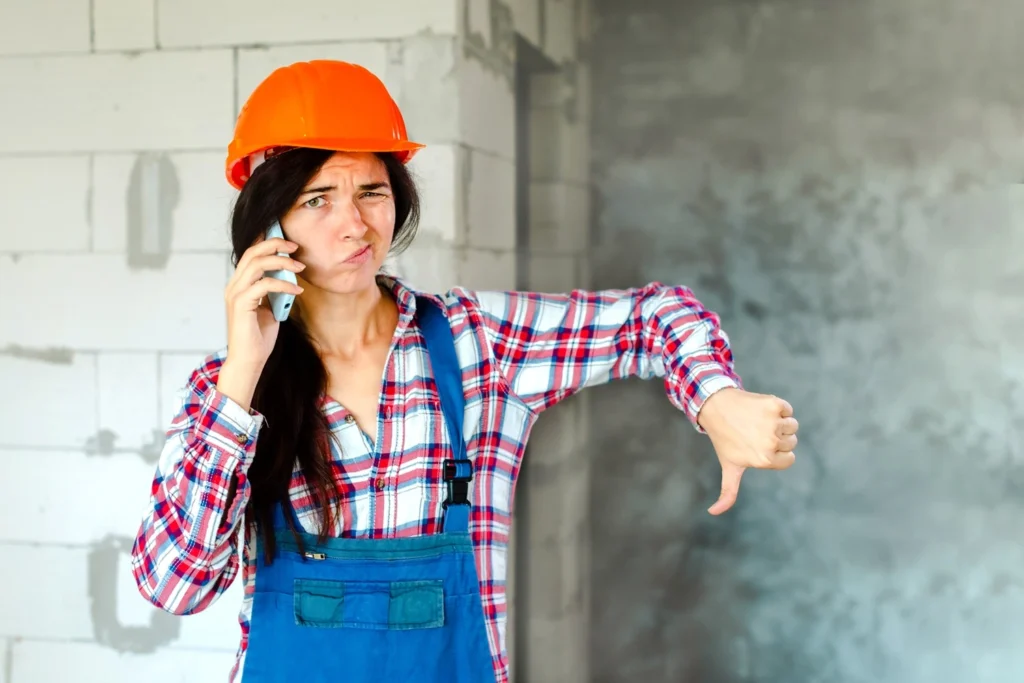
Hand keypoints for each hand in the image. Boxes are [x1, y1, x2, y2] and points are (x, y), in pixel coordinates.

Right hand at [217, 236, 304, 408]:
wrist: (249, 360)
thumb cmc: (259, 337)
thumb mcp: (270, 308)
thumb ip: (275, 291)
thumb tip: (289, 276)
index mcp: (239, 285)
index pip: (251, 254)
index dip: (268, 243)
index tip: (289, 242)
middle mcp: (234, 286)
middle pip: (252, 253)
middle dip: (275, 245)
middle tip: (295, 247)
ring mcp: (235, 294)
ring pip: (257, 264)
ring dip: (282, 262)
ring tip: (300, 267)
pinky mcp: (240, 304)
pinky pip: (264, 285)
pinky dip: (283, 285)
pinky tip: (296, 291)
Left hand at [696, 387, 797, 514]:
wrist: (715, 406)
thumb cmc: (724, 439)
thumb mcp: (729, 467)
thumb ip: (728, 493)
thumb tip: (712, 512)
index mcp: (765, 460)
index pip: (789, 459)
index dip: (777, 453)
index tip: (759, 446)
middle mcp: (771, 442)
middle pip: (791, 442)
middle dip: (777, 438)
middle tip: (755, 432)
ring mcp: (773, 422)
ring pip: (792, 425)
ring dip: (779, 422)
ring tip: (758, 422)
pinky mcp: (774, 404)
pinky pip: (787, 409)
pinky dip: (778, 408)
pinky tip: (760, 410)